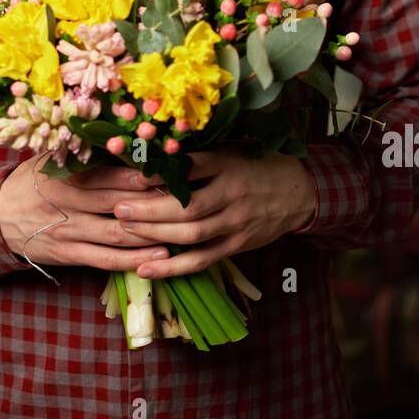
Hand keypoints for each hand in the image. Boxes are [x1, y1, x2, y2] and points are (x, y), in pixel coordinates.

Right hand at [0, 154, 172, 271]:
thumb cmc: (32, 181)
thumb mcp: (51, 159)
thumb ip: (84, 152)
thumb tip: (124, 137)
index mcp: (65, 175)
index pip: (110, 174)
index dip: (141, 173)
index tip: (170, 170)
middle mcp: (69, 203)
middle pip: (119, 203)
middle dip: (154, 203)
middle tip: (187, 199)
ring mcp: (69, 231)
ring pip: (117, 234)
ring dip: (151, 233)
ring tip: (183, 229)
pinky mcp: (69, 254)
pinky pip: (105, 260)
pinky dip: (132, 260)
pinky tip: (159, 257)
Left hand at [110, 146, 316, 278]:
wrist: (298, 192)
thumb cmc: (256, 165)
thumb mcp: (232, 149)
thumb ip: (199, 155)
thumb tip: (153, 154)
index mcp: (230, 165)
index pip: (194, 167)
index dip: (163, 173)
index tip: (135, 174)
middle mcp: (233, 195)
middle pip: (188, 207)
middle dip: (150, 210)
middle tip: (119, 208)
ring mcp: (235, 224)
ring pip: (192, 234)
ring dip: (155, 235)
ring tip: (125, 230)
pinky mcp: (236, 246)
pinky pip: (201, 260)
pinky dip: (172, 267)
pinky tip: (144, 269)